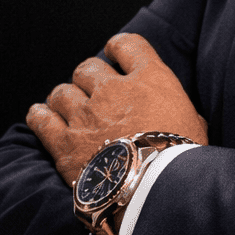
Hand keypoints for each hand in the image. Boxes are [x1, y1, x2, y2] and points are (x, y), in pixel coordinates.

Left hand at [26, 32, 207, 186]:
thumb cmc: (183, 160)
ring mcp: (85, 114)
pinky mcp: (64, 142)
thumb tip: (184, 116)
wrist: (156, 189)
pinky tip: (42, 117)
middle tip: (94, 96)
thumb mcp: (195, 127)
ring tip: (69, 111)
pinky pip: (41, 118)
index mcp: (150, 80)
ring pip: (62, 92)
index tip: (115, 56)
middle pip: (88, 68)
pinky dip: (40, 116)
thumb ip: (182, 112)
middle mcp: (113, 90)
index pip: (128, 45)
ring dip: (65, 100)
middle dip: (89, 80)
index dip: (118, 48)